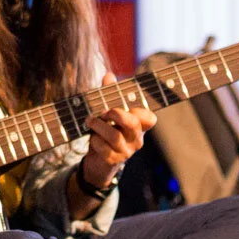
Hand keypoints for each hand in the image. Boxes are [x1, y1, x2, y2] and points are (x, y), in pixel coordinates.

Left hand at [82, 73, 155, 187]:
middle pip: (133, 123)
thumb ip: (109, 94)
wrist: (98, 162)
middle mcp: (136, 139)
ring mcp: (126, 151)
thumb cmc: (107, 132)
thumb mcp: (108, 113)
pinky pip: (103, 148)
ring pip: (115, 136)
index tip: (123, 104)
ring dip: (98, 125)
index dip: (140, 110)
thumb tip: (109, 76)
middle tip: (103, 111)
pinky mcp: (114, 160)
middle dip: (116, 113)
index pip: (149, 117)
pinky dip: (94, 140)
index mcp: (139, 126)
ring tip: (89, 120)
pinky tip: (92, 138)